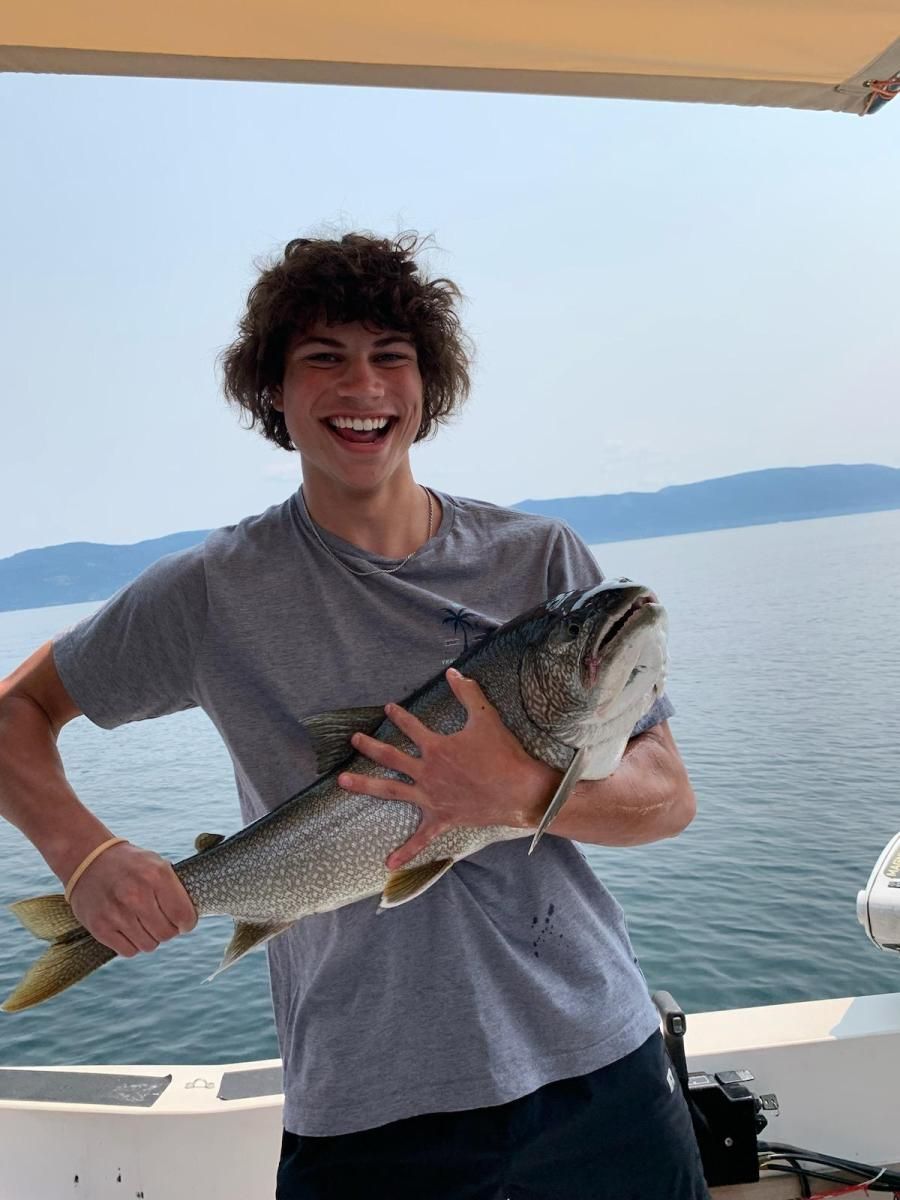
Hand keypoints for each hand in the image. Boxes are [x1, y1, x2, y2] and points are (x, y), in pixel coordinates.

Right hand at [67, 842, 197, 957]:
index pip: (183, 915)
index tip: (184, 921)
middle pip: (167, 933)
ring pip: (149, 945)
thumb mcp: (157, 863)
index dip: (187, 922)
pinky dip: (132, 944)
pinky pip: (129, 951)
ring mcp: (116, 913)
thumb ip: (175, 888)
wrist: (88, 861)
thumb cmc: (129, 864)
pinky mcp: (100, 927)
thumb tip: (190, 916)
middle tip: (162, 920)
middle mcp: (136, 895)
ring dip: (150, 937)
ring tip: (143, 922)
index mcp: (156, 876)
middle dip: (169, 930)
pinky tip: (129, 928)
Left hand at [338, 668, 559, 869]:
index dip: (399, 716)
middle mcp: (427, 772)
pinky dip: (406, 852)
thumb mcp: (486, 717)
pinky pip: (421, 838)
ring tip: (341, 781)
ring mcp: (431, 797)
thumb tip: (453, 672)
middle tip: (354, 739)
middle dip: (370, 746)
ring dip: (364, 785)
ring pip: (390, 791)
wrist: (519, 790)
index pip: (411, 727)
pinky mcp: (441, 818)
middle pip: (390, 758)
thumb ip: (468, 693)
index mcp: (436, 748)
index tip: (388, 708)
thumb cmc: (503, 754)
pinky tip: (388, 864)